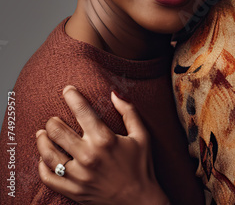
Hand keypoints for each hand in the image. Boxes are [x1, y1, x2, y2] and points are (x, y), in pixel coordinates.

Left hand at [35, 85, 167, 204]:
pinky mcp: (73, 189)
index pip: (82, 111)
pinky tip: (45, 158)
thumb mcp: (142, 136)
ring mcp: (79, 174)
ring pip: (48, 152)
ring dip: (42, 139)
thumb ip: (129, 112)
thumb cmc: (141, 166)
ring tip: (43, 133)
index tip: (67, 90)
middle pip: (57, 130)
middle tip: (54, 119)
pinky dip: (42, 165)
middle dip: (53, 121)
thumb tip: (114, 93)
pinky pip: (48, 176)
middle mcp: (89, 156)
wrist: (139, 199)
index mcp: (105, 140)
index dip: (72, 96)